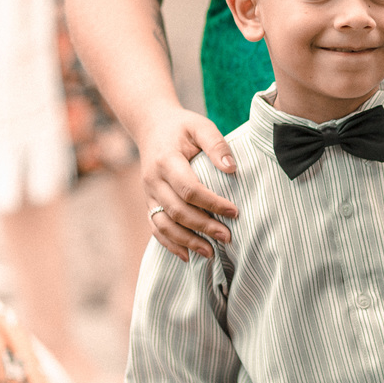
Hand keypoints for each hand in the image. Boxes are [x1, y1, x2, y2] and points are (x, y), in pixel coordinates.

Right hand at [139, 108, 237, 259]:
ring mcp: (148, 194)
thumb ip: (217, 145)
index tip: (234, 211)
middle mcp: (153, 180)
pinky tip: (188, 256)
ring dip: (186, 241)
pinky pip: (156, 227)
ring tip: (211, 253)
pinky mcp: (149, 202)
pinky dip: (170, 244)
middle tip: (228, 237)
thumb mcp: (201, 126)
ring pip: (164, 224)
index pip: (189, 189)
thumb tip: (232, 169)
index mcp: (166, 161)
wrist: (152, 126)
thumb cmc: (182, 127)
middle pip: (177, 211)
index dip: (212, 203)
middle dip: (203, 227)